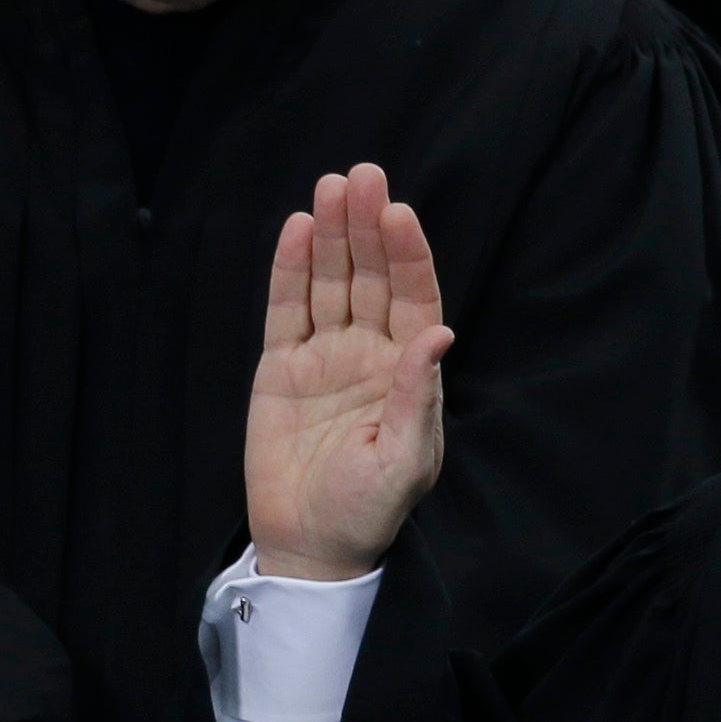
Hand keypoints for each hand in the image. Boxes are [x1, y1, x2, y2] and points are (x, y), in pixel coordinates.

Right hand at [241, 165, 453, 581]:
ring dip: (333, 236)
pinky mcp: (282, 367)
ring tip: (331, 188)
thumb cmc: (367, 509)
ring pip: (331, 282)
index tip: (398, 214)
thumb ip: (417, 396)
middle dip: (367, 228)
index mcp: (409, 372)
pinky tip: (298, 230)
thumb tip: (438, 336)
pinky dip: (291, 269)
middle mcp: (370, 353)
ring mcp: (325, 356)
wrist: (308, 543)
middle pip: (371, 277)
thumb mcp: (404, 461)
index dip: (407, 256)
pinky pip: (287, 308)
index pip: (413, 299)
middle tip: (361, 178)